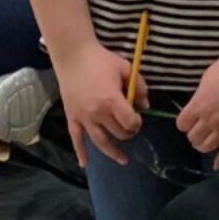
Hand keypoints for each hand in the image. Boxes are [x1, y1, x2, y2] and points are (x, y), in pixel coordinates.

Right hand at [55, 39, 143, 166]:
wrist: (73, 55)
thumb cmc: (101, 60)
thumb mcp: (126, 69)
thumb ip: (140, 87)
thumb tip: (146, 106)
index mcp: (111, 100)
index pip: (130, 122)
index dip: (137, 122)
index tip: (137, 116)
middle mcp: (97, 113)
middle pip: (118, 133)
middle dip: (128, 132)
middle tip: (130, 125)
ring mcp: (83, 117)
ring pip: (101, 142)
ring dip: (113, 152)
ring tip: (123, 159)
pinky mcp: (72, 117)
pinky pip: (76, 139)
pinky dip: (81, 153)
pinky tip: (85, 164)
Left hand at [176, 57, 218, 163]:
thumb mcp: (207, 78)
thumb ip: (200, 94)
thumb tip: (198, 100)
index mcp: (199, 105)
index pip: (182, 124)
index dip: (185, 122)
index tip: (190, 118)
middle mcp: (209, 120)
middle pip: (193, 138)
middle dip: (194, 134)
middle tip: (199, 129)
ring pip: (206, 147)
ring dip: (205, 144)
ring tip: (208, 139)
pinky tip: (218, 164)